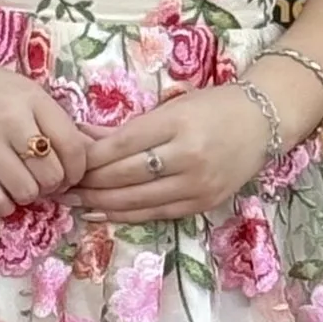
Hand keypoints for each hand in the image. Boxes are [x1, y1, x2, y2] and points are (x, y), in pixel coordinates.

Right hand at [0, 43, 89, 216]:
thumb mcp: (22, 90)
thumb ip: (52, 118)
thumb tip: (90, 152)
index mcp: (32, 98)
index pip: (73, 146)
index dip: (78, 169)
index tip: (70, 172)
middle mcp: (11, 120)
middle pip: (52, 174)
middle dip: (53, 185)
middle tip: (43, 179)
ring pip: (27, 191)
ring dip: (29, 195)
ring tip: (20, 183)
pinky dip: (4, 205)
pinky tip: (1, 193)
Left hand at [75, 86, 275, 222]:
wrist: (263, 122)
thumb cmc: (213, 107)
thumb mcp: (171, 107)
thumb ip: (127, 126)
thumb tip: (81, 136)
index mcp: (177, 124)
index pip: (121, 145)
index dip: (88, 158)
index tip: (65, 160)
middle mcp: (188, 156)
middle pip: (124, 175)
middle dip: (87, 182)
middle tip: (59, 184)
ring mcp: (197, 184)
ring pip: (136, 200)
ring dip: (98, 202)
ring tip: (71, 201)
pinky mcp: (203, 204)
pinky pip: (154, 214)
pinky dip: (123, 215)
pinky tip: (99, 212)